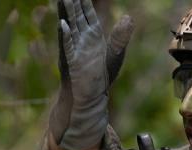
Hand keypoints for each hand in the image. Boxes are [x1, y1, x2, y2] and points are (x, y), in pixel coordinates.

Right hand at [51, 0, 133, 149]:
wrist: (90, 98)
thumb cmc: (100, 77)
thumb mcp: (115, 55)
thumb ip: (121, 37)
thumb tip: (129, 17)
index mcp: (91, 37)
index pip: (87, 13)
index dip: (84, 0)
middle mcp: (80, 41)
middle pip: (75, 16)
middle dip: (72, 2)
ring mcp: (73, 51)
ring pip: (68, 28)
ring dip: (65, 14)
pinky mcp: (71, 63)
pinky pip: (66, 48)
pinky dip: (64, 37)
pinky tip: (62, 25)